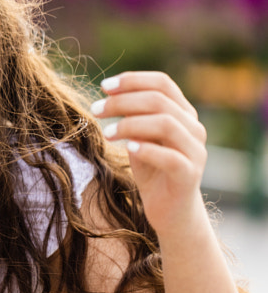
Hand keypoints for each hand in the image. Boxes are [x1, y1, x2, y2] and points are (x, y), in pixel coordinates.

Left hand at [91, 71, 207, 236]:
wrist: (170, 211)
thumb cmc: (153, 172)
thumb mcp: (140, 139)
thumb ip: (134, 118)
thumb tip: (111, 96)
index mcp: (184, 114)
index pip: (162, 83)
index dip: (132, 80)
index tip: (103, 86)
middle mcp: (194, 128)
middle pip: (159, 100)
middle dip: (123, 102)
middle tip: (96, 109)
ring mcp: (195, 151)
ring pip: (166, 124)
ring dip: (130, 124)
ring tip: (107, 134)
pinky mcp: (189, 175)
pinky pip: (170, 157)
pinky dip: (147, 149)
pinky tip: (127, 148)